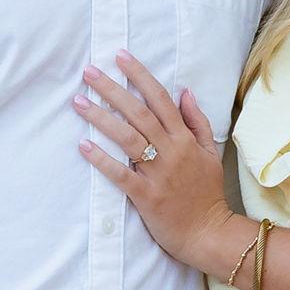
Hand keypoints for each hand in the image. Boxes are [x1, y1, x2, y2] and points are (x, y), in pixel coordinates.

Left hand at [75, 52, 241, 274]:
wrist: (209, 233)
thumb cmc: (207, 194)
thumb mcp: (210, 153)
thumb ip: (198, 122)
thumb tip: (185, 91)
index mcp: (185, 139)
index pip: (161, 99)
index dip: (140, 75)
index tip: (120, 56)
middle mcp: (171, 151)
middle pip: (139, 113)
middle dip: (112, 89)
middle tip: (89, 71)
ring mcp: (158, 173)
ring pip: (127, 138)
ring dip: (101, 118)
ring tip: (78, 102)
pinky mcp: (146, 196)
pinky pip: (121, 174)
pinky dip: (102, 159)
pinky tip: (83, 146)